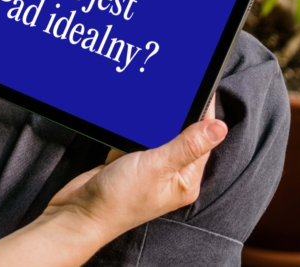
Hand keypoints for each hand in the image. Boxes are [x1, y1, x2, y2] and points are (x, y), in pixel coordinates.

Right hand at [39, 96, 226, 245]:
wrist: (79, 212)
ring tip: (153, 99)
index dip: (204, 114)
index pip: (204, 141)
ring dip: (154, 121)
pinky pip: (138, 139)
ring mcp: (149, 170)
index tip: (201, 88)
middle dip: (178, 114)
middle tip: (176, 88)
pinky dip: (134, 128)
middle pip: (182, 136)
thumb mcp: (158, 166)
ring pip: (158, 135)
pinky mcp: (129, 163)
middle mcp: (170, 175)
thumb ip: (188, 145)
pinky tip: (130, 118)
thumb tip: (220, 128)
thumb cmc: (120, 199)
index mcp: (185, 180)